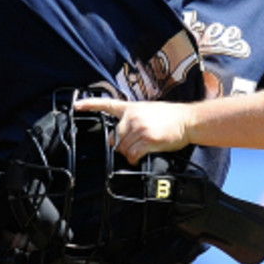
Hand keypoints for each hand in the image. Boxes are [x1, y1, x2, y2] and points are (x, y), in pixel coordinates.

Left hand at [75, 98, 191, 162]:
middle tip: (136, 145)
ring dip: (130, 153)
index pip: (107, 104)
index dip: (90, 105)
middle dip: (122, 145)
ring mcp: (139, 127)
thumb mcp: (148, 111)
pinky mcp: (147, 139)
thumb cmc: (171, 117)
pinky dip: (135, 158)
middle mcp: (132, 117)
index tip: (76, 106)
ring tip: (143, 149)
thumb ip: (133, 120)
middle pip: (114, 138)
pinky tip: (143, 155)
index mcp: (131, 108)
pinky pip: (132, 154)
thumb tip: (121, 138)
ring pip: (123, 148)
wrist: (188, 120)